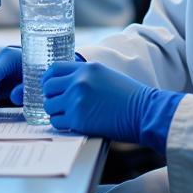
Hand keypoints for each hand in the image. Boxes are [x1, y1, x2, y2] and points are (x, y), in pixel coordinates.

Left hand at [42, 61, 157, 143]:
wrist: (144, 112)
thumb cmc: (128, 96)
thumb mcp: (105, 75)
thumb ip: (84, 76)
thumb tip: (64, 83)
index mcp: (86, 68)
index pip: (54, 69)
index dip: (48, 79)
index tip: (49, 86)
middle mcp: (78, 81)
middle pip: (48, 87)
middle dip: (51, 96)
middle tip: (60, 103)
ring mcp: (76, 100)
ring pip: (49, 106)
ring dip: (56, 111)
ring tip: (69, 115)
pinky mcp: (78, 119)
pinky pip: (57, 122)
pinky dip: (62, 124)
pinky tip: (74, 124)